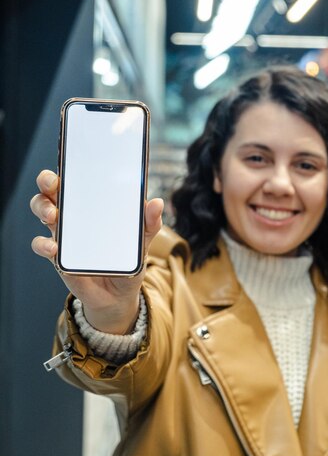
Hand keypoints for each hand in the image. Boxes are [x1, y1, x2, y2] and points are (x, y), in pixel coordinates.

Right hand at [30, 169, 163, 332]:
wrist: (119, 295)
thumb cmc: (128, 260)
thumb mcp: (143, 240)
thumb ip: (149, 222)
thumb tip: (157, 202)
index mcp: (94, 204)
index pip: (78, 179)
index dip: (68, 166)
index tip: (68, 160)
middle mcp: (74, 214)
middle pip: (52, 190)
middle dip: (47, 182)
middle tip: (52, 185)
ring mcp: (64, 234)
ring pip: (42, 210)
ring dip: (42, 208)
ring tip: (52, 216)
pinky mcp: (58, 256)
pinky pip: (42, 245)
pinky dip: (43, 244)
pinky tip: (54, 248)